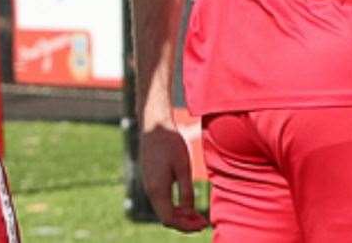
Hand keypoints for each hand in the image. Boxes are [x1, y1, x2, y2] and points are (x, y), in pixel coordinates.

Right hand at [138, 114, 207, 232]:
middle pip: (166, 218)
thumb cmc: (170, 143)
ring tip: (197, 215)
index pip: (170, 220)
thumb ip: (186, 191)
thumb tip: (190, 212)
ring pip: (163, 210)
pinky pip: (161, 201)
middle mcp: (150, 191)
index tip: (203, 224)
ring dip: (180, 216)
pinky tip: (186, 204)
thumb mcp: (183, 167)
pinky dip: (174, 206)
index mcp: (158, 190)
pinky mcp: (150, 179)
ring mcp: (148, 185)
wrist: (154, 125)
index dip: (187, 226)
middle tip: (203, 222)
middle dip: (185, 223)